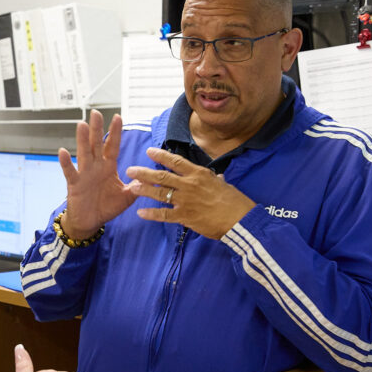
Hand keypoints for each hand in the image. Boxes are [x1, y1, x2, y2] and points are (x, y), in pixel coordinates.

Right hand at [58, 110, 136, 239]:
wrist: (90, 222)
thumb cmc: (107, 207)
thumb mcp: (126, 197)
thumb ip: (137, 187)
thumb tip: (151, 179)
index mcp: (108, 167)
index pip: (112, 146)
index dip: (115, 132)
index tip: (118, 116)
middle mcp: (95, 167)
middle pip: (96, 144)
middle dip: (97, 129)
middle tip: (96, 112)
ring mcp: (84, 174)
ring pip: (83, 153)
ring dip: (82, 139)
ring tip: (81, 124)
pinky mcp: (74, 184)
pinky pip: (70, 171)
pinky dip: (65, 162)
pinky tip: (62, 151)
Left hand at [125, 147, 254, 239]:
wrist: (240, 219)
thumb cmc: (234, 201)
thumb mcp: (223, 184)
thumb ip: (213, 180)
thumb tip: (215, 177)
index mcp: (199, 174)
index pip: (176, 161)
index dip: (161, 156)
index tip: (149, 151)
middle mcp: (189, 185)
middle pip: (162, 176)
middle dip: (144, 173)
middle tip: (131, 170)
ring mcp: (185, 201)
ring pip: (160, 193)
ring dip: (144, 190)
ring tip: (133, 187)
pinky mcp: (185, 216)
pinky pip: (164, 214)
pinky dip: (151, 214)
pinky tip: (141, 213)